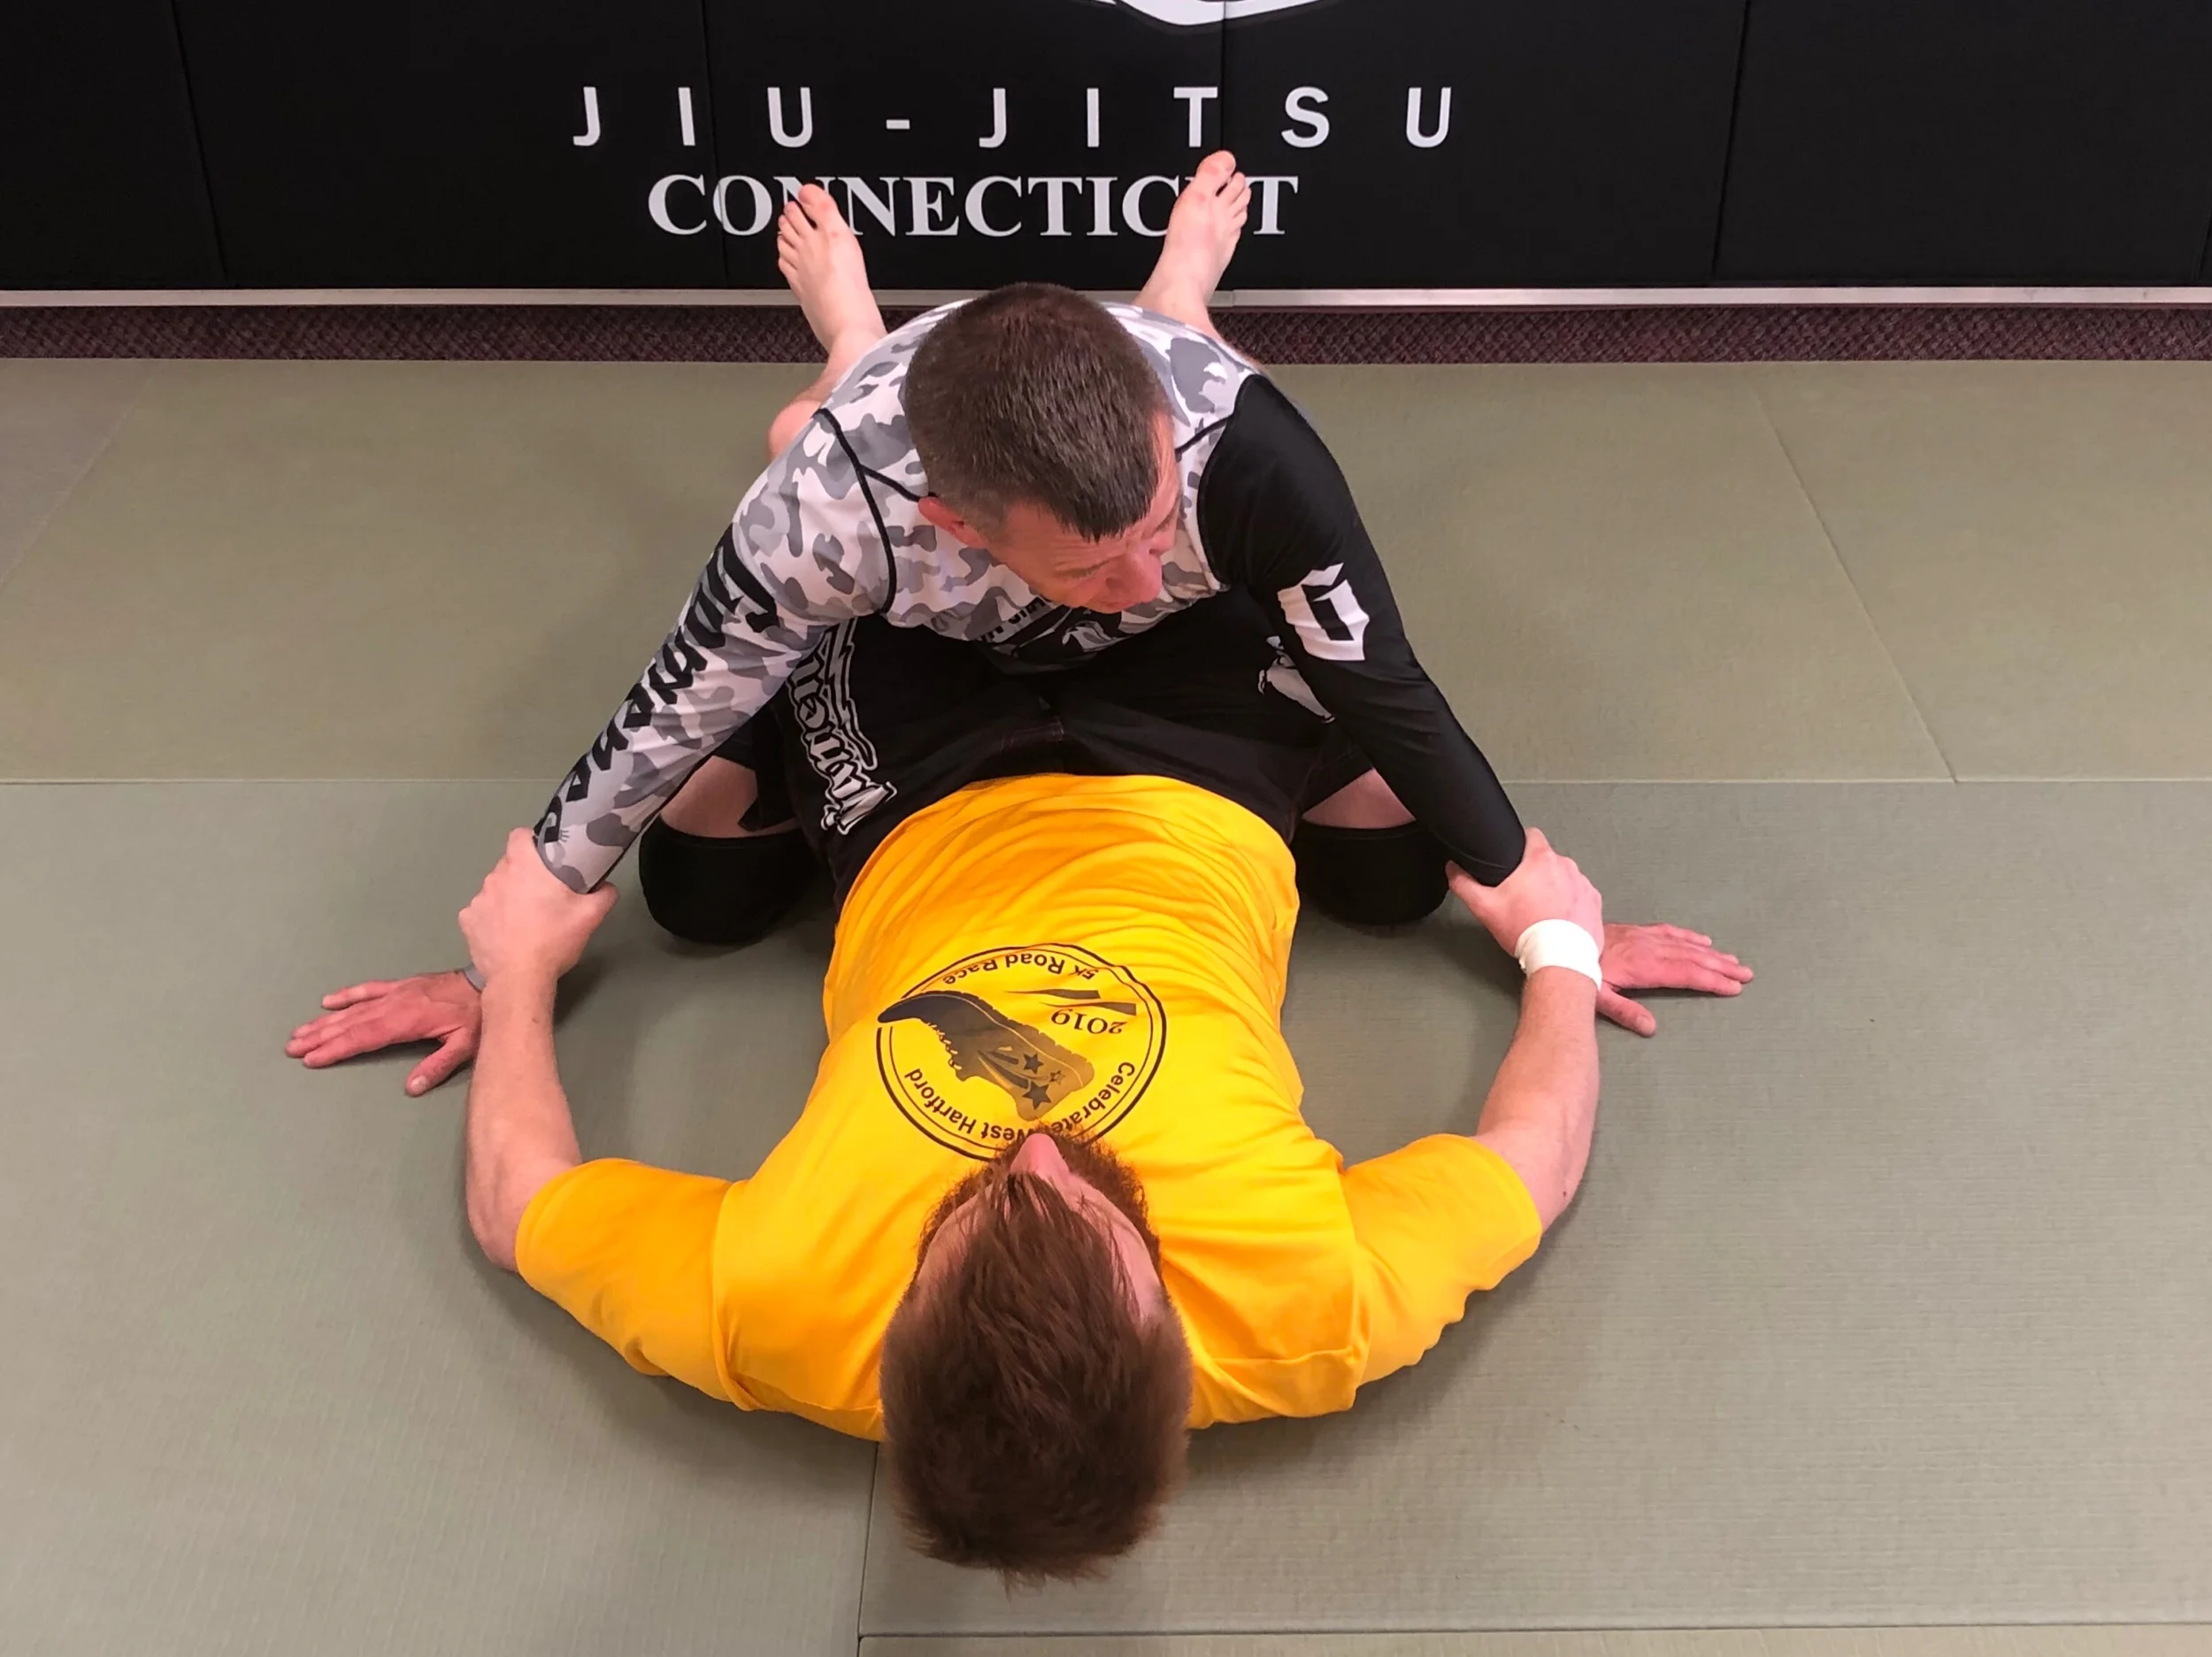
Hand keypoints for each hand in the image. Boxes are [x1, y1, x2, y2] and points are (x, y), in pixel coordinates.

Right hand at [286, 970, 481, 1094]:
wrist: (486, 981)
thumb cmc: (477, 1016)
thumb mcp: (466, 1045)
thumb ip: (439, 1066)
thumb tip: (411, 1088)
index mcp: (407, 1020)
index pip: (365, 1037)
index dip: (337, 1048)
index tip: (313, 1058)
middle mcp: (395, 1004)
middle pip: (351, 1023)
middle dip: (320, 1037)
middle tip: (291, 1048)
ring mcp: (395, 992)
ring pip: (354, 1008)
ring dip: (325, 1021)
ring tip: (299, 1032)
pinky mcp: (400, 985)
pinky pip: (368, 989)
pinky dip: (347, 995)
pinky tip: (327, 1002)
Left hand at [459, 828, 618, 988]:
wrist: (520, 978)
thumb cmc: (554, 940)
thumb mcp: (590, 917)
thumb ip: (603, 894)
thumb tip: (607, 886)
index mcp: (524, 867)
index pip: (518, 836)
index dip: (530, 842)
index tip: (541, 857)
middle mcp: (496, 876)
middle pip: (508, 865)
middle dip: (522, 875)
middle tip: (541, 897)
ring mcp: (478, 899)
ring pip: (495, 889)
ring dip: (506, 898)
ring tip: (522, 921)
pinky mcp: (467, 921)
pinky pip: (480, 912)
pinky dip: (490, 919)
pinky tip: (504, 935)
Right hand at [1447, 827, 1602, 955]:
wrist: (1559, 960)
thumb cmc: (1527, 933)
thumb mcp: (1485, 908)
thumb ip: (1464, 883)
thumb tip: (1454, 869)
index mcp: (1540, 859)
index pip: (1531, 834)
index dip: (1519, 844)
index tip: (1515, 859)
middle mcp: (1566, 867)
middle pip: (1547, 860)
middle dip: (1536, 873)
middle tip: (1523, 895)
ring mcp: (1584, 884)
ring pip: (1565, 878)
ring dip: (1555, 888)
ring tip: (1541, 911)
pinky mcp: (1595, 903)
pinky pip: (1580, 896)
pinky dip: (1570, 905)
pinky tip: (1558, 920)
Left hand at [1591, 923, 1754, 1035]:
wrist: (1561, 940)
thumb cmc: (1579, 972)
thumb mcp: (1596, 997)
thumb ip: (1624, 1012)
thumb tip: (1651, 1028)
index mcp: (1644, 967)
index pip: (1686, 974)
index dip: (1712, 980)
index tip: (1734, 987)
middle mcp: (1650, 949)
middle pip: (1693, 958)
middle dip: (1722, 967)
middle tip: (1747, 974)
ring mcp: (1644, 937)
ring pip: (1685, 945)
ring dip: (1712, 954)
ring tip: (1734, 961)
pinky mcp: (1637, 931)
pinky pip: (1669, 932)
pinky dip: (1689, 936)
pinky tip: (1704, 940)